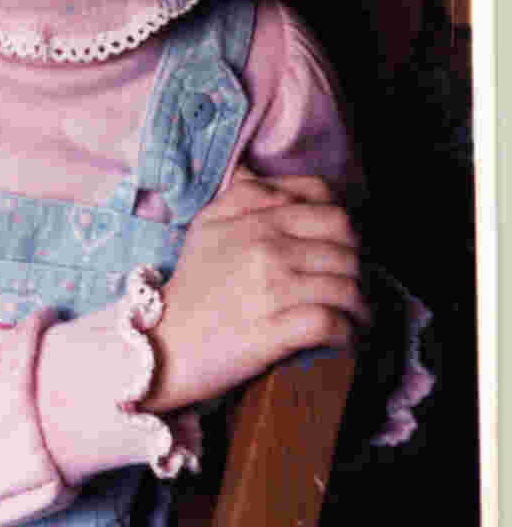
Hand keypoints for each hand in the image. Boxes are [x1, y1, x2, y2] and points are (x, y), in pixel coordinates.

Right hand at [140, 170, 369, 414]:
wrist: (165, 342)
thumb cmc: (192, 284)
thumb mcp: (209, 224)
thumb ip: (245, 195)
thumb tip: (279, 184)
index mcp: (256, 218)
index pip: (330, 209)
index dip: (347, 229)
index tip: (344, 247)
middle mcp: (268, 247)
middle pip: (347, 247)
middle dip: (358, 266)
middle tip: (352, 282)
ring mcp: (273, 289)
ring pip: (346, 286)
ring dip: (360, 304)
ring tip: (357, 315)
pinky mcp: (276, 331)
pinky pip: (333, 324)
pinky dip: (348, 332)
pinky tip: (345, 336)